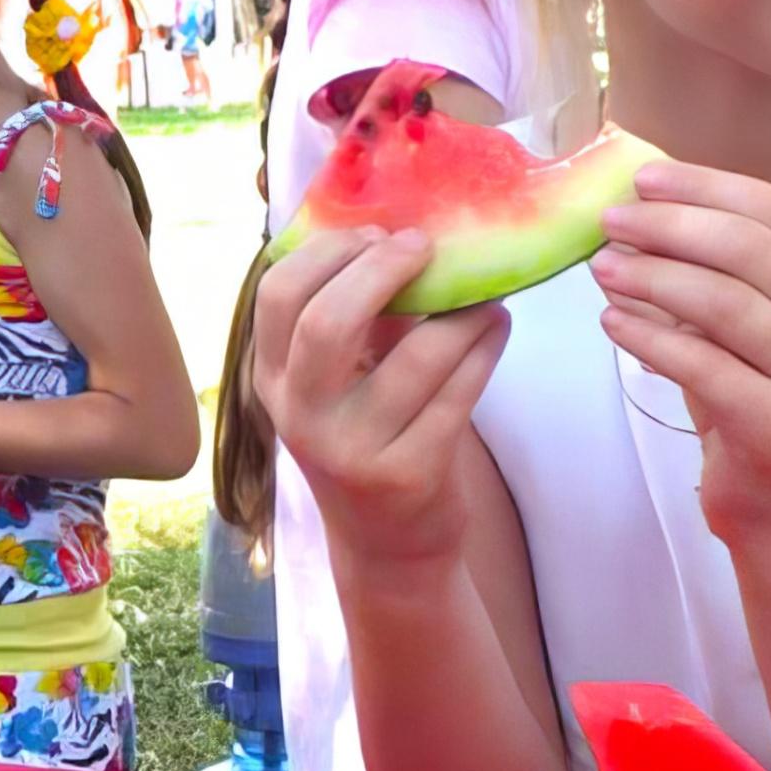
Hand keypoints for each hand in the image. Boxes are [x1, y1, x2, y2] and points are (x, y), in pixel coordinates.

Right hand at [253, 228, 510, 568]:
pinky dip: (485, 347)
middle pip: (325, 321)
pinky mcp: (409, 475)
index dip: (329, 250)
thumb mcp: (338, 381)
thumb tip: (401, 226)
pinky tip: (496, 327)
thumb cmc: (367, 436)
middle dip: (382, 269)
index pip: (277, 293)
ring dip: (463, 309)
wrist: (387, 544)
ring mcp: (352, 450)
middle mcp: (301, 415)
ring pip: (417, 355)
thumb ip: (353, 315)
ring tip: (485, 293)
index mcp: (274, 378)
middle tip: (424, 248)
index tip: (376, 235)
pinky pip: (459, 392)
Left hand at [590, 163, 770, 544]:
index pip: (770, 209)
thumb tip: (630, 213)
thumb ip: (702, 271)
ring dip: (654, 278)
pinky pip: (705, 365)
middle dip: (671, 226)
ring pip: (727, 303)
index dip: (703, 185)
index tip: (641, 178)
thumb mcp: (733, 327)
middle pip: (749, 247)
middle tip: (610, 221)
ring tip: (601, 268)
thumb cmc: (751, 401)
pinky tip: (611, 323)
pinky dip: (650, 338)